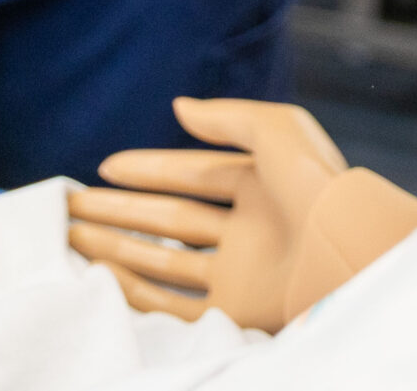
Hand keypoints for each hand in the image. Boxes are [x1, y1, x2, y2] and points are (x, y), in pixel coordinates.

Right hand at [68, 96, 416, 331]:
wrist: (345, 251)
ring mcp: (241, 270)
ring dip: (119, 246)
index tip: (105, 166)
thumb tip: (179, 107)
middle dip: (121, 209)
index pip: (194, 173)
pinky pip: (176, 303)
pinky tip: (103, 275)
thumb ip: (226, 117)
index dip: (150, 168)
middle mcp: (250, 227)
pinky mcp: (235, 310)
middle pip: (171, 216)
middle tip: (71, 205)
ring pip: (165, 258)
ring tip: (72, 238)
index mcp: (264, 184)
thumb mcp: (277, 129)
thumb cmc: (318, 184)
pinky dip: (138, 290)